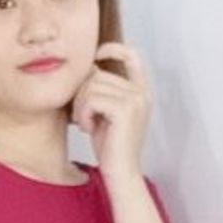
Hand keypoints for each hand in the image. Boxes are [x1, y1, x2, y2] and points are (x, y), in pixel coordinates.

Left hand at [68, 41, 151, 174]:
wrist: (120, 173)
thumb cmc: (110, 147)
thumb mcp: (105, 113)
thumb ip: (101, 90)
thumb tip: (89, 67)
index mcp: (140, 92)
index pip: (132, 56)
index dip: (113, 48)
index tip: (96, 55)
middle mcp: (141, 93)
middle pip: (97, 74)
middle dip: (81, 95)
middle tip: (83, 117)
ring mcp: (135, 100)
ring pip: (91, 86)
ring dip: (80, 106)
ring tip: (85, 124)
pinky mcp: (125, 110)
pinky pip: (91, 99)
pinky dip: (83, 114)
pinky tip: (86, 128)